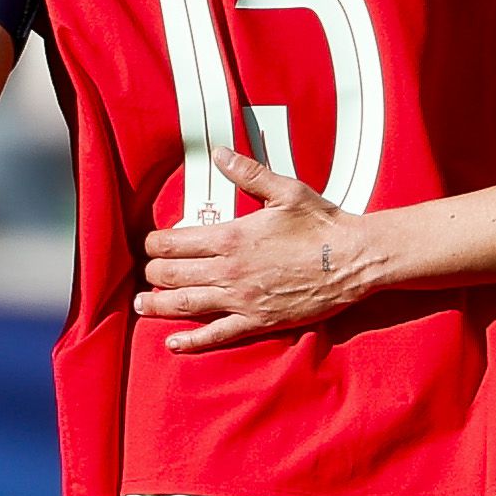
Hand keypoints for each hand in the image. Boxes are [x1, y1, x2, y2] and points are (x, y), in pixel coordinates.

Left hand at [137, 158, 372, 350]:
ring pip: (186, 305)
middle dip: (153, 273)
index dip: (155, 244)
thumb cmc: (322, 224)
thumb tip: (218, 153)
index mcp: (231, 237)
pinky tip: (173, 343)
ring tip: (141, 305)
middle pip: (174, 275)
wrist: (353, 260)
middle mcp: (229, 271)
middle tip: (146, 273)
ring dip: (158, 305)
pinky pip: (217, 335)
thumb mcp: (285, 190)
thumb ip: (248, 173)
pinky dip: (192, 341)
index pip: (176, 243)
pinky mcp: (258, 322)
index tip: (150, 244)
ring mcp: (242, 300)